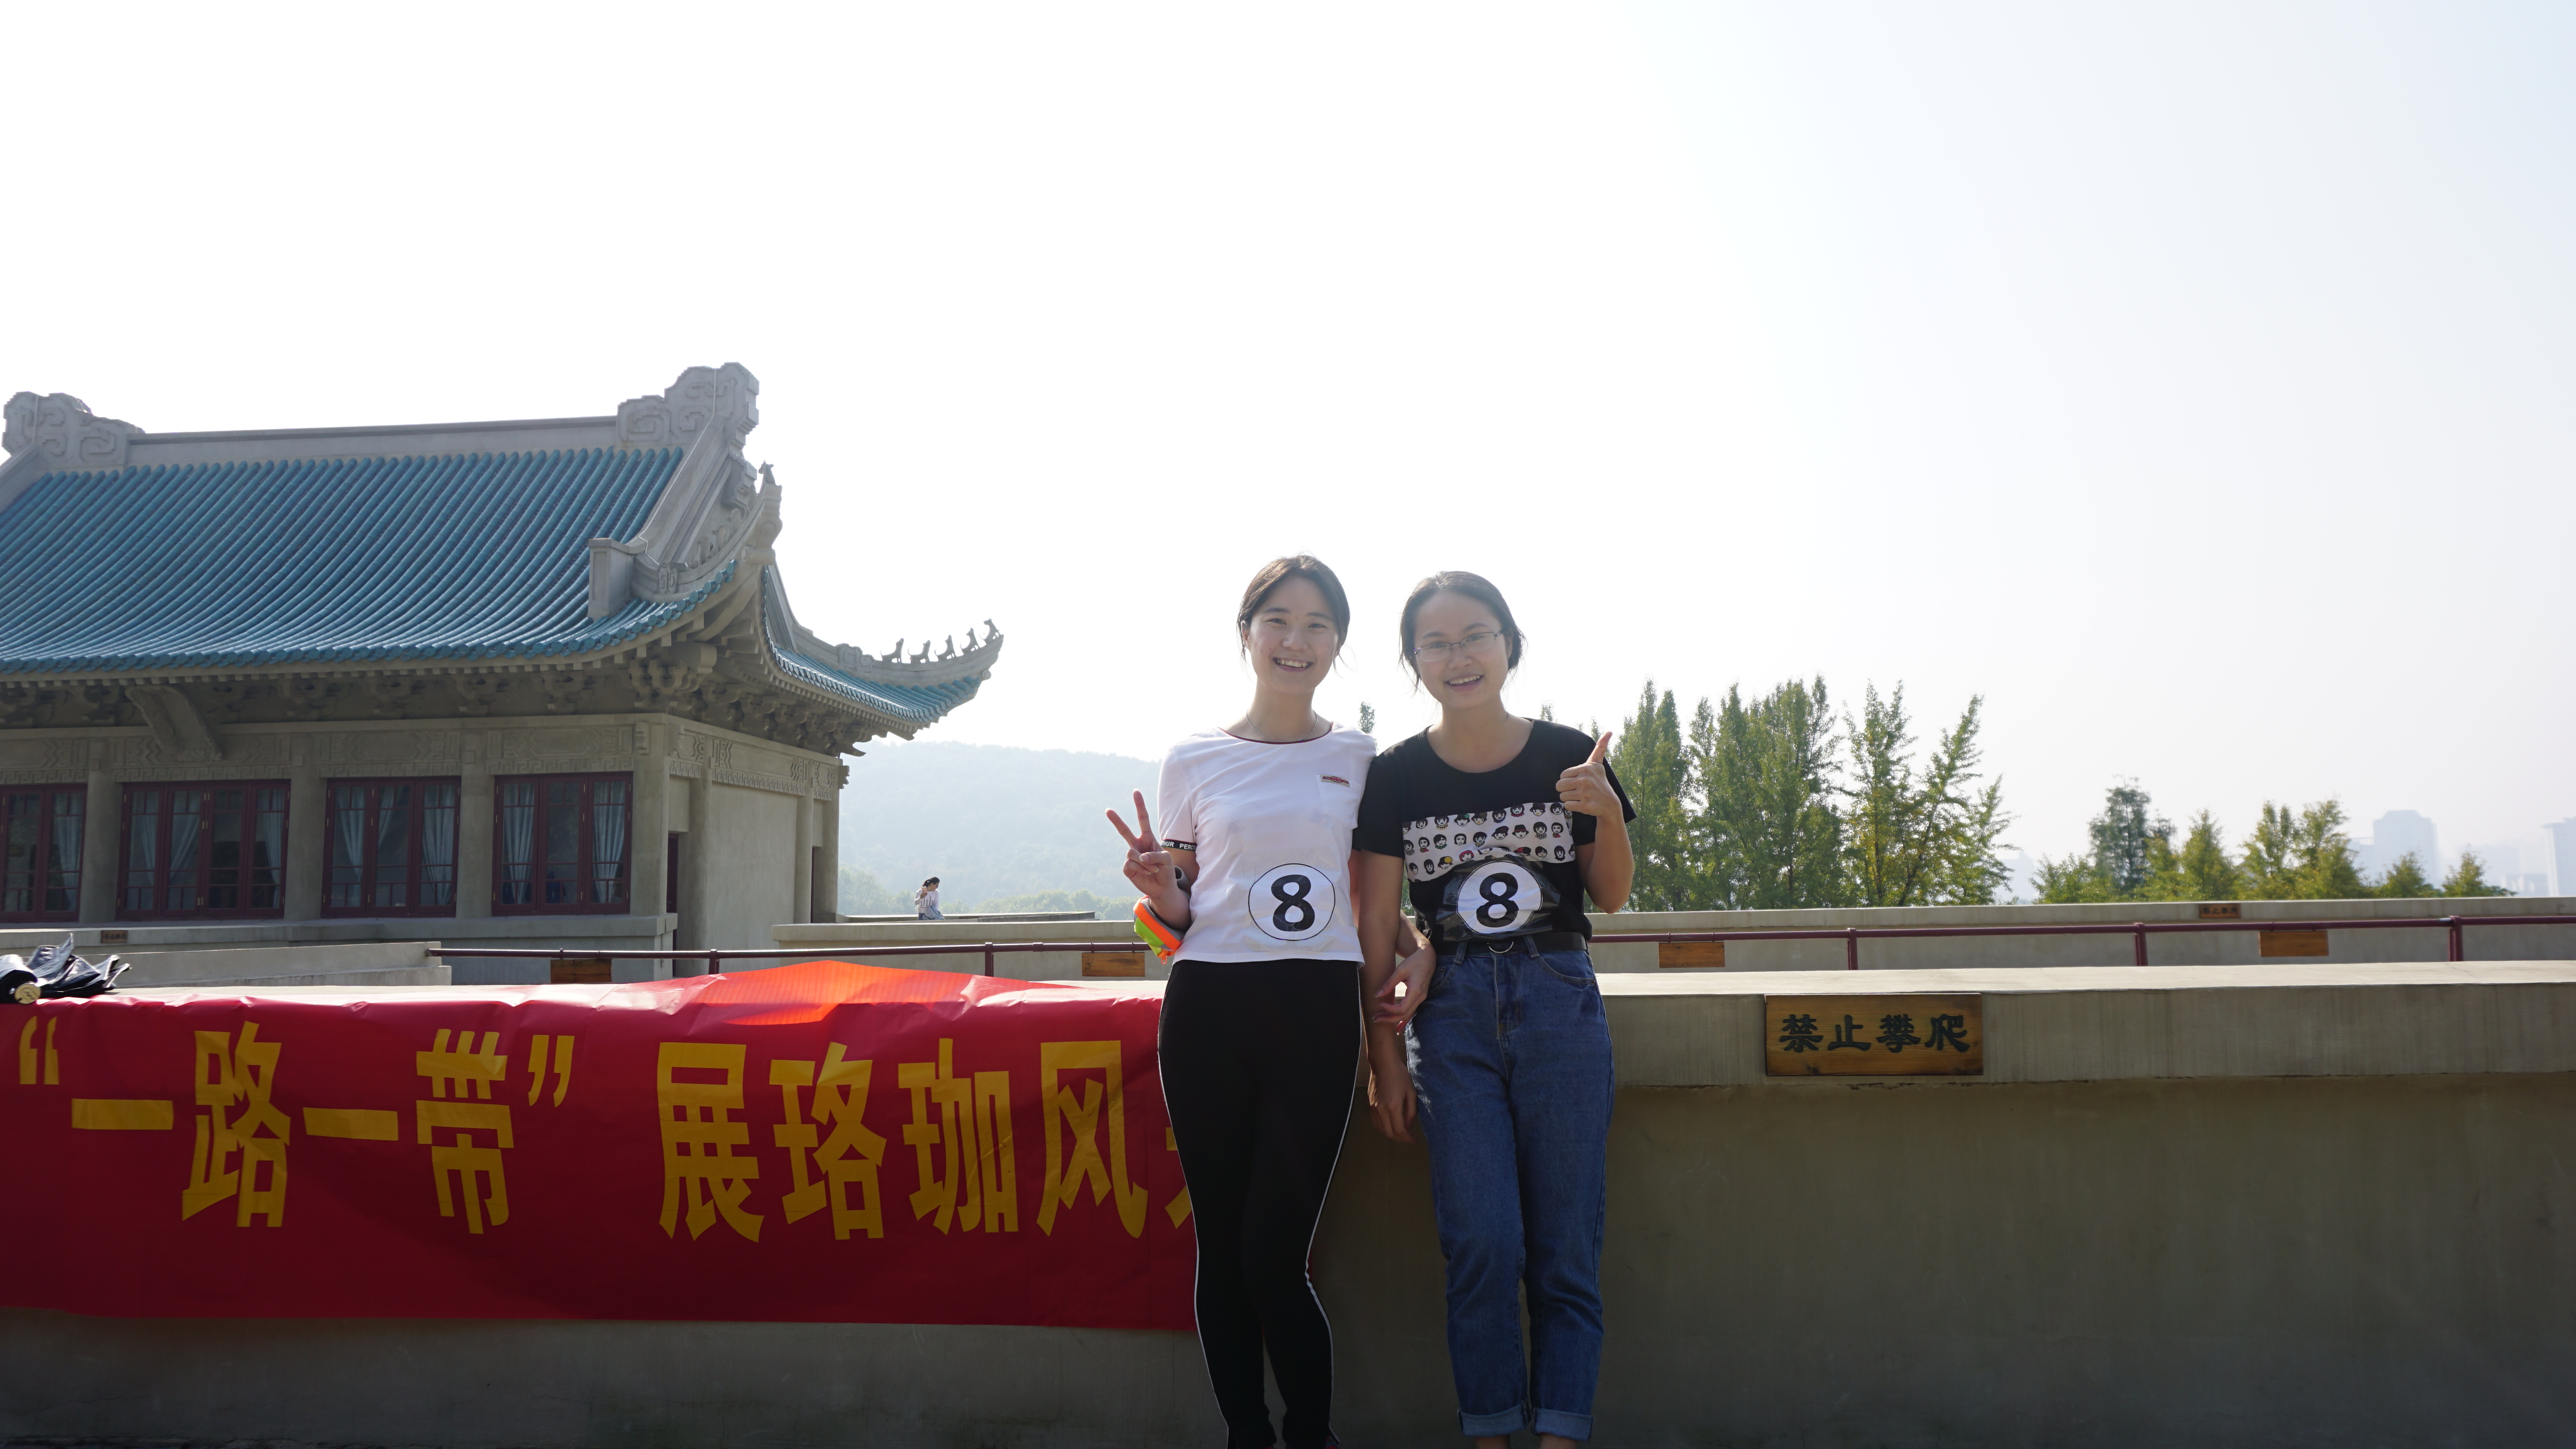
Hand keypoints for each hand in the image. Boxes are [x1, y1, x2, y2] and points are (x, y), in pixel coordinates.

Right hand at [1104, 791, 1185, 915]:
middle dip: (1116, 820)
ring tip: (1152, 868)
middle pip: (1124, 831)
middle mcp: (1137, 845)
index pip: (1143, 819)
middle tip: (1107, 810)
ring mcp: (1131, 857)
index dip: (1139, 805)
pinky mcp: (1127, 868)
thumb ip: (1155, 855)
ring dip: (1143, 862)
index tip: (1135, 791)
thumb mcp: (1167, 859)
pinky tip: (1146, 873)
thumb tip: (1140, 856)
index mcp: (1148, 838)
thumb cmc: (1167, 870)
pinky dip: (1140, 869)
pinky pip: (1129, 864)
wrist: (1163, 888)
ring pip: (1130, 853)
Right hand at [1366, 1039, 1416, 1141]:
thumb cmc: (1399, 1075)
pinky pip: (1375, 1122)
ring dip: (1391, 1134)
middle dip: (1400, 1139)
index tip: (1414, 1140)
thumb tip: (1408, 1126)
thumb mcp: (1411, 1092)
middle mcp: (1380, 1109)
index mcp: (1393, 1106)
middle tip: (1408, 1137)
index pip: (1399, 1131)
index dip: (1407, 1138)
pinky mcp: (1369, 1105)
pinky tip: (1390, 1124)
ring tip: (1401, 1132)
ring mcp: (1373, 1108)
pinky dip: (1383, 1127)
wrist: (1383, 1063)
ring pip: (1381, 1129)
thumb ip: (1410, 1111)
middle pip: (1389, 1133)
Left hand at [1370, 943, 1435, 1026]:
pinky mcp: (1420, 998)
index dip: (1390, 1009)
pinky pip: (1412, 1012)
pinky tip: (1397, 1027)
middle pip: (1404, 1015)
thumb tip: (1377, 995)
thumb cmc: (1414, 962)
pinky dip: (1403, 1020)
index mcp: (1416, 991)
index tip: (1380, 1003)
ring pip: (1408, 1015)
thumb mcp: (1400, 970)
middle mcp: (1420, 997)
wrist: (1428, 957)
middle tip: (1375, 1018)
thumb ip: (1389, 984)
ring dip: (1394, 1020)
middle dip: (1389, 1018)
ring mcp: (1421, 999)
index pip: (1402, 1008)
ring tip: (1381, 1020)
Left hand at [1556, 731, 1619, 818]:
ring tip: (1581, 797)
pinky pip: (1567, 806)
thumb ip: (1600, 747)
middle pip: (1559, 785)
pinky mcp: (1585, 806)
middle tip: (1578, 791)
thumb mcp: (1598, 764)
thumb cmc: (1600, 783)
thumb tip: (1609, 731)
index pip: (1562, 775)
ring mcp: (1585, 793)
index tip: (1579, 782)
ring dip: (1569, 799)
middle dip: (1566, 790)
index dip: (1568, 780)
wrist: (1610, 805)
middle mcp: (1586, 779)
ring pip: (1562, 796)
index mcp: (1586, 768)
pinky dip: (1573, 807)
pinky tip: (1582, 804)